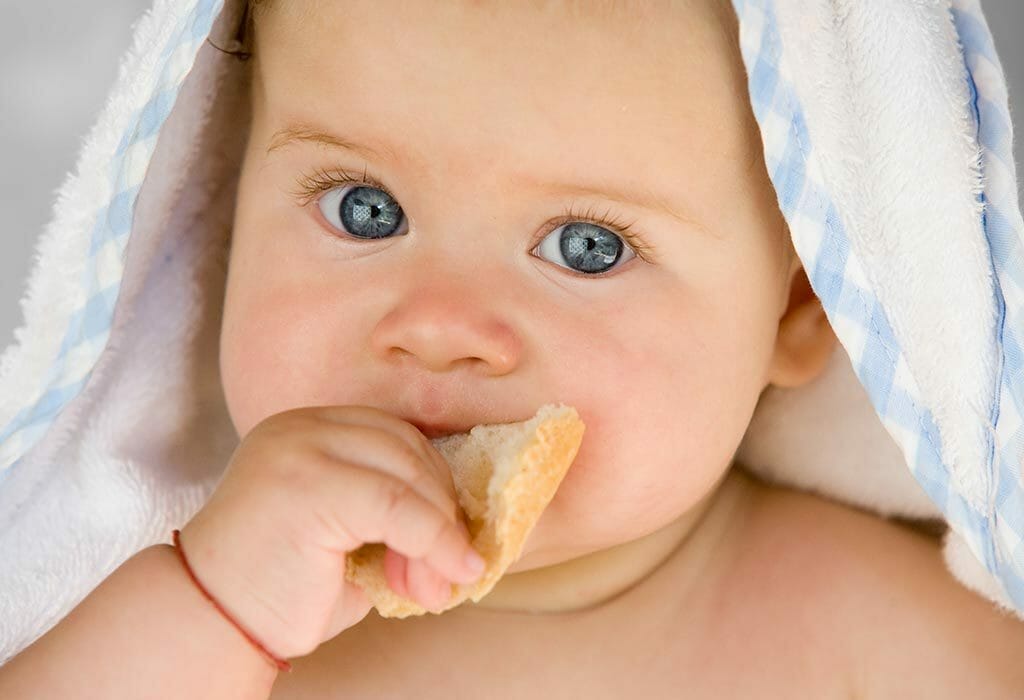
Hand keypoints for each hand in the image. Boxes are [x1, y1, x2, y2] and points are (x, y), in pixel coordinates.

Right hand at [177, 405, 484, 659]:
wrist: (210, 624)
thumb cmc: (280, 589)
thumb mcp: (346, 538)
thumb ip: (395, 517)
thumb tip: (462, 533)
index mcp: (309, 428)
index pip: (397, 438)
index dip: (433, 490)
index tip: (447, 546)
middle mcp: (301, 426)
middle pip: (408, 449)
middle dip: (440, 514)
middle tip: (445, 576)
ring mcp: (300, 449)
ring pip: (409, 475)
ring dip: (438, 535)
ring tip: (432, 587)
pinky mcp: (307, 484)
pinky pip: (398, 507)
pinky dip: (432, 544)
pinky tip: (438, 581)